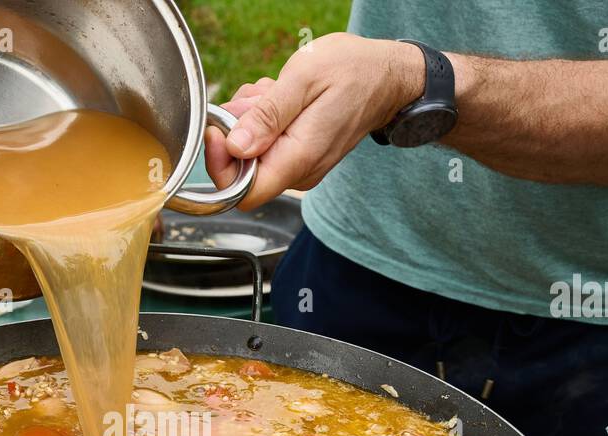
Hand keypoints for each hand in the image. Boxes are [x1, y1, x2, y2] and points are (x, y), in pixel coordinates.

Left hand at [206, 34, 423, 209]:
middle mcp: (299, 171)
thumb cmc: (354, 70)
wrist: (389, 76)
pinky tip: (278, 98)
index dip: (220, 165)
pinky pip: (267, 145)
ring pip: (252, 154)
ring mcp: (301, 166)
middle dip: (236, 132)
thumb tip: (235, 147)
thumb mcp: (304, 79)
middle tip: (257, 97)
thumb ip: (268, 116)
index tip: (219, 129)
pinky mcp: (300, 155)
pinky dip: (263, 120)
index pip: (242, 192)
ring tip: (273, 92)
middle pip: (242, 171)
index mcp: (299, 158)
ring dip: (251, 120)